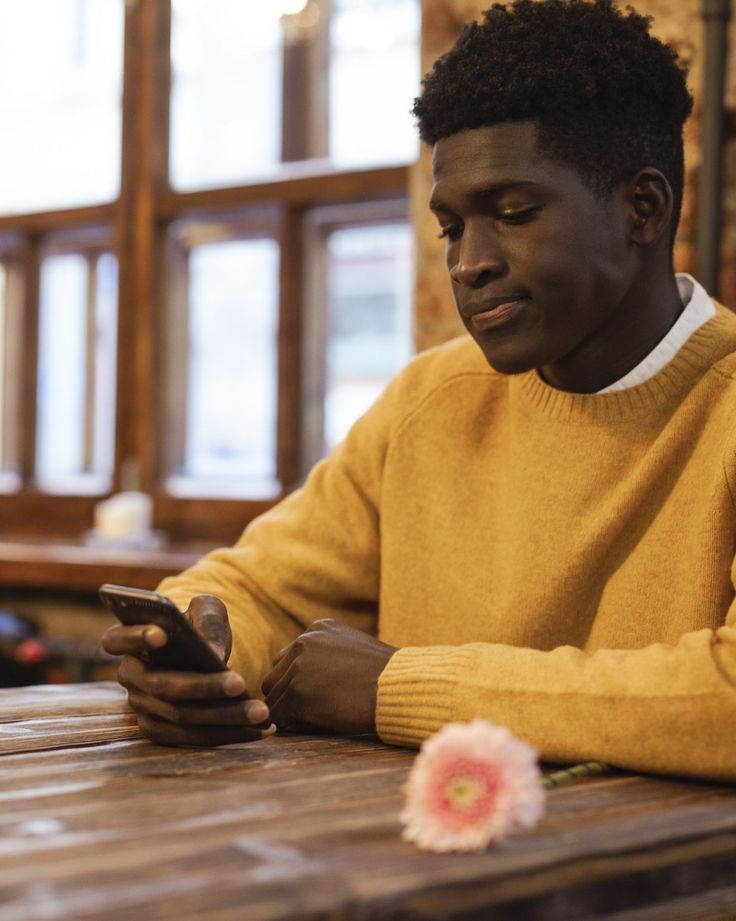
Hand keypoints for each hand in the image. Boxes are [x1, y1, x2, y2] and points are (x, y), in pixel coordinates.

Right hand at [101, 594, 274, 746]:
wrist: (203, 655)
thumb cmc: (200, 627)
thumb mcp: (207, 611)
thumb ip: (208, 620)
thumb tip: (213, 655)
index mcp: (127, 640)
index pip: (117, 639)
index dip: (136, 637)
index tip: (161, 634)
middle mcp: (129, 677)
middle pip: (163, 686)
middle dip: (205, 687)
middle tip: (242, 682)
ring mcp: (142, 709)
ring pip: (182, 718)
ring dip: (224, 718)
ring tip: (261, 712)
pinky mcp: (161, 732)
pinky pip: (193, 739)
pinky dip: (228, 735)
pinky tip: (260, 729)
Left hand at [261, 619, 396, 735]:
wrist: (401, 689)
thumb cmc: (387, 678)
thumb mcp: (354, 650)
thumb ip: (326, 657)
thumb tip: (305, 679)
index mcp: (317, 629)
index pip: (287, 660)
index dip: (299, 683)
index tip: (322, 695)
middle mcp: (303, 642)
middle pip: (274, 677)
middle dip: (289, 696)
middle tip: (317, 710)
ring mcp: (298, 667)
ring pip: (274, 698)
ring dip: (291, 712)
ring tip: (322, 717)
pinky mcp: (297, 693)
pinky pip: (279, 717)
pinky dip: (295, 726)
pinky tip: (322, 724)